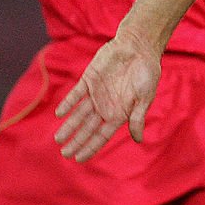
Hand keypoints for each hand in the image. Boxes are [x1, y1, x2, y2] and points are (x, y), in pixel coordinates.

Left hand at [54, 29, 161, 161]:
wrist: (139, 45)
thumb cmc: (147, 71)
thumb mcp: (145, 97)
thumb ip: (138, 117)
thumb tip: (138, 140)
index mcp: (120, 112)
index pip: (102, 135)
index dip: (91, 147)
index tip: (79, 159)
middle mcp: (106, 106)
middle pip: (88, 128)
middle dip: (77, 141)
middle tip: (64, 153)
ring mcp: (96, 93)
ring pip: (79, 114)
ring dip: (69, 125)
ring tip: (58, 139)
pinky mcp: (89, 79)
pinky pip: (76, 94)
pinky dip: (68, 103)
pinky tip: (60, 113)